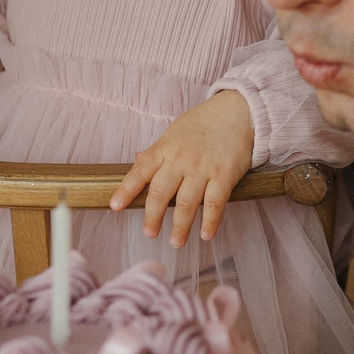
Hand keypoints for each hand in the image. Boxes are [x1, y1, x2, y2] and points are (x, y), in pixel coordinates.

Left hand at [112, 90, 254, 246]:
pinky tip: (206, 235)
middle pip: (161, 193)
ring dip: (181, 226)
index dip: (126, 190)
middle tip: (149, 233)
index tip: (115, 206)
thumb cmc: (204, 122)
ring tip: (176, 242)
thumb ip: (157, 151)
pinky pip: (215, 203)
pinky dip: (210, 221)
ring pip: (187, 203)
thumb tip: (137, 161)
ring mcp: (202, 169)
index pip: (140, 171)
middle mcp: (181, 160)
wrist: (237, 111)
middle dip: (153, 216)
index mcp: (165, 149)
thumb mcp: (174, 132)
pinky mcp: (224, 176)